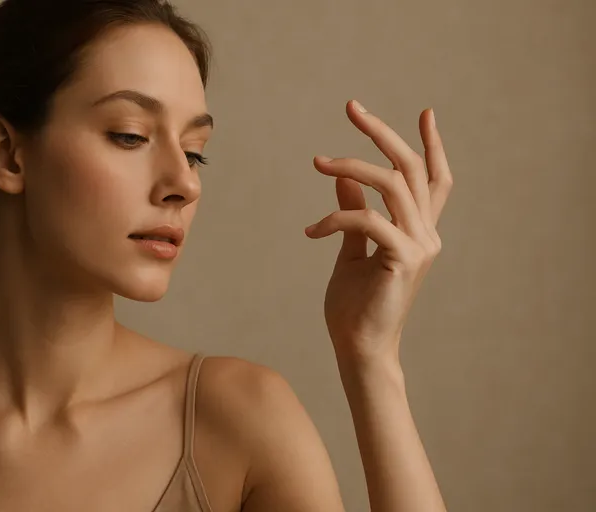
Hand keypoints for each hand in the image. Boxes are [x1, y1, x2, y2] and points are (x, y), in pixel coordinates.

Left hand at [305, 100, 452, 370]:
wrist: (358, 348)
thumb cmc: (356, 305)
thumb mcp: (353, 250)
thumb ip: (354, 213)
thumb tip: (344, 181)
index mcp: (419, 230)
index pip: (433, 179)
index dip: (432, 145)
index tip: (426, 112)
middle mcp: (426, 233)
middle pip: (411, 168)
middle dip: (382, 132)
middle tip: (352, 107)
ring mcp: (419, 245)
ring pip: (390, 184)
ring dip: (350, 166)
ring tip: (319, 163)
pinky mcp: (403, 259)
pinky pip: (367, 219)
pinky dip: (335, 218)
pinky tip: (311, 231)